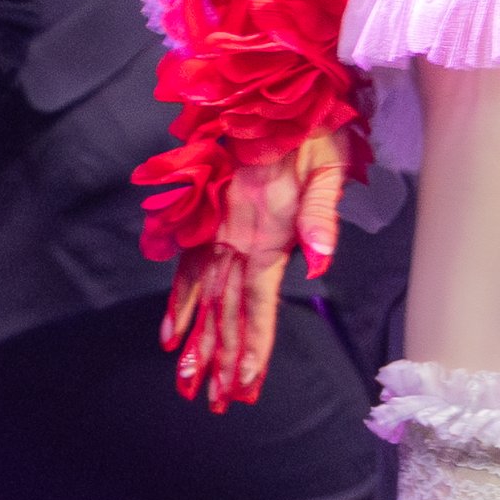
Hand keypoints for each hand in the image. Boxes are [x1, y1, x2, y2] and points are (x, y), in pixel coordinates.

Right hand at [166, 133, 346, 412]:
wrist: (272, 95)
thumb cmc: (312, 132)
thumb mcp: (330, 169)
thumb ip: (321, 219)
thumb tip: (318, 263)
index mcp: (265, 234)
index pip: (257, 304)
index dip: (252, 345)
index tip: (244, 384)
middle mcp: (233, 240)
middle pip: (225, 313)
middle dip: (222, 361)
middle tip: (214, 404)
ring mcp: (213, 231)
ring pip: (202, 300)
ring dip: (196, 344)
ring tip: (187, 384)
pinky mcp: (203, 219)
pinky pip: (184, 270)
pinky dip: (176, 303)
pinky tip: (169, 334)